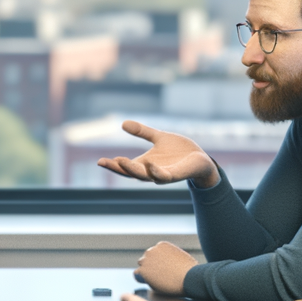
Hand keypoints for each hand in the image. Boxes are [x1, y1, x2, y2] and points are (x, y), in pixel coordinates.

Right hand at [95, 121, 219, 188]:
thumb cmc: (180, 151)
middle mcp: (151, 172)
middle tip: (103, 162)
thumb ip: (142, 132)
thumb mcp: (158, 138)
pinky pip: (164, 176)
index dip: (113, 165)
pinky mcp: (176, 175)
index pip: (125, 167)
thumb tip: (123, 123)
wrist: (201, 159)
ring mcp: (163, 175)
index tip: (99, 161)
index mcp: (145, 164)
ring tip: (121, 161)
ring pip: (145, 176)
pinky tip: (150, 164)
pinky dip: (156, 172)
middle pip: (131, 173)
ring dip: (133, 170)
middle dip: (118, 168)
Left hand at [134, 241, 198, 295]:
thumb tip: (169, 264)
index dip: (158, 262)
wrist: (190, 278)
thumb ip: (171, 258)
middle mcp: (152, 250)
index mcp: (161, 245)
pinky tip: (149, 283)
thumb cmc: (191, 270)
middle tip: (161, 276)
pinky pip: (136, 275)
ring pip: (141, 266)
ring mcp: (147, 260)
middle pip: (146, 259)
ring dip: (146, 272)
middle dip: (152, 266)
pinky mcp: (144, 271)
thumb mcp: (181, 257)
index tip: (164, 269)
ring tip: (158, 281)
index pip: (154, 253)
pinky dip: (141, 279)